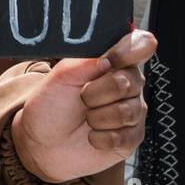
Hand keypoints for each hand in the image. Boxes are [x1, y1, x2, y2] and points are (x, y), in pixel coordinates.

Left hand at [11, 29, 155, 184]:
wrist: (43, 140)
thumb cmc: (52, 104)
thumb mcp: (62, 75)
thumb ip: (86, 61)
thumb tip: (107, 59)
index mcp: (115, 61)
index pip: (141, 44)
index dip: (129, 51)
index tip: (107, 61)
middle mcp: (129, 84)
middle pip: (127, 82)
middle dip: (95, 93)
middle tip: (82, 98)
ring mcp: (132, 111)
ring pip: (125, 112)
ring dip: (96, 118)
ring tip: (86, 117)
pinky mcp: (131, 138)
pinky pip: (123, 137)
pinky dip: (100, 138)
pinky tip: (92, 135)